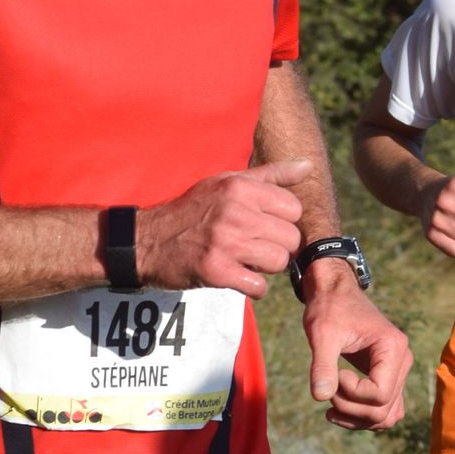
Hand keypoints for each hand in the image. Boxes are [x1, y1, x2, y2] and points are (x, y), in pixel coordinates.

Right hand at [136, 159, 308, 298]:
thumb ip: (270, 175)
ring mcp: (225, 242)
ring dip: (265, 267)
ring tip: (245, 261)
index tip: (264, 227)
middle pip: (291, 238)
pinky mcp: (216, 270)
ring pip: (278, 262)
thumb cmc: (192, 211)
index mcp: (239, 187)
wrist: (146, 241)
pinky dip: (252, 287)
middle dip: (278, 247)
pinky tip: (237, 277)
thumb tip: (307, 166)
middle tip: (256, 247)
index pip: (293, 208)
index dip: (283, 222)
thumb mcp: (225, 182)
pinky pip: (259, 286)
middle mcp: (234, 211)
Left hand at [301, 280, 412, 429]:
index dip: (350, 393)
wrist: (334, 293)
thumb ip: (322, 365)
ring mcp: (398, 371)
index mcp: (393, 348)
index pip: (379, 394)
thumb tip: (320, 397)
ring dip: (356, 419)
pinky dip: (362, 416)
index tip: (333, 373)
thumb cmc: (329, 308)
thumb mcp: (322, 334)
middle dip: (350, 408)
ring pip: (386, 415)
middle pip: (383, 409)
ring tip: (329, 406)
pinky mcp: (388, 377)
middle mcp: (402, 361)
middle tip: (327, 389)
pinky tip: (337, 408)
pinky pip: (383, 409)